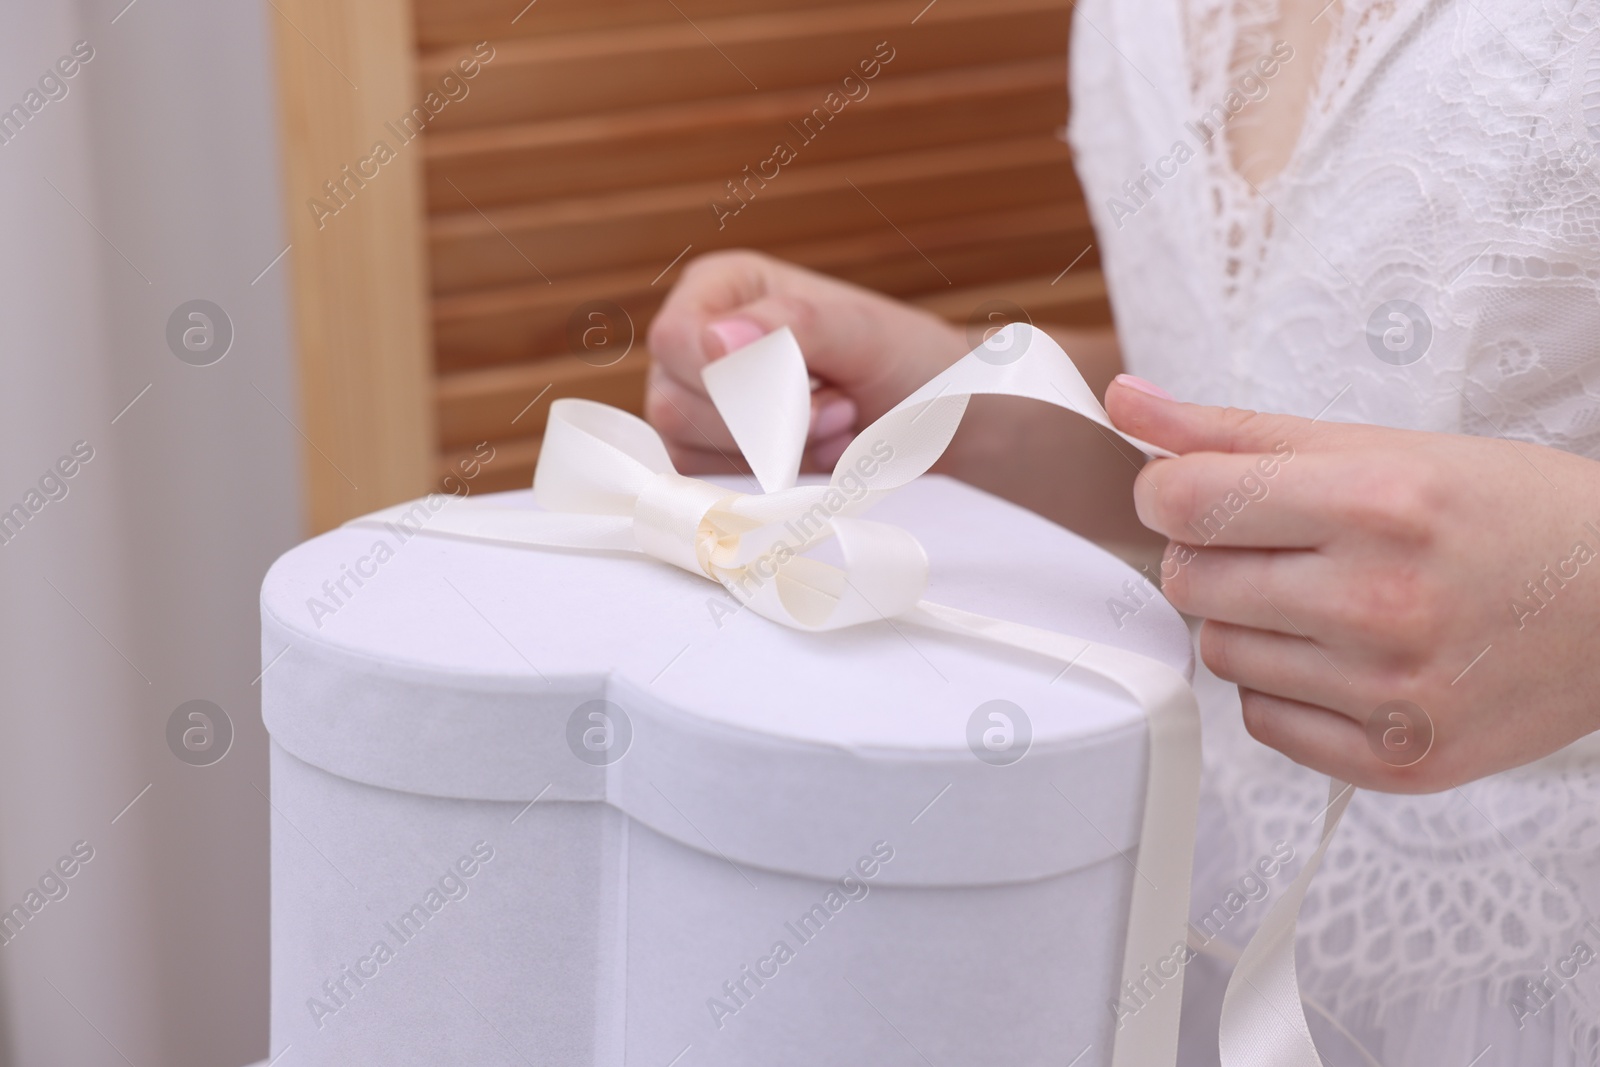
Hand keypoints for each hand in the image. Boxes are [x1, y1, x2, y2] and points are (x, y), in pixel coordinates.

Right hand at [646, 250, 965, 471]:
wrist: (932, 417)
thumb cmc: (902, 360)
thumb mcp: (861, 332)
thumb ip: (792, 325)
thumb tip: (716, 339)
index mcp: (721, 288)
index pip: (677, 339)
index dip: (730, 378)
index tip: (807, 383)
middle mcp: (695, 341)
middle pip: (673, 401)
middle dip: (766, 420)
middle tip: (837, 405)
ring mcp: (694, 400)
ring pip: (687, 447)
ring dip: (775, 451)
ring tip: (834, 422)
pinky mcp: (707, 452)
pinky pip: (707, 480)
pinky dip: (770, 477)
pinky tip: (817, 453)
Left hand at [1106, 375, 1599, 791]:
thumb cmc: (1509, 516)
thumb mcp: (1380, 448)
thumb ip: (1236, 431)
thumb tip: (1128, 401)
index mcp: (1376, 503)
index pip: (1184, 502)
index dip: (1167, 494)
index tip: (1193, 495)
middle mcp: (1381, 600)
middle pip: (1188, 581)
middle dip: (1210, 556)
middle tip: (1276, 546)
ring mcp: (1389, 692)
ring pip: (1219, 653)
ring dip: (1247, 623)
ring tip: (1324, 600)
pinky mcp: (1396, 760)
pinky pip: (1261, 721)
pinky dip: (1284, 688)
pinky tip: (1343, 657)